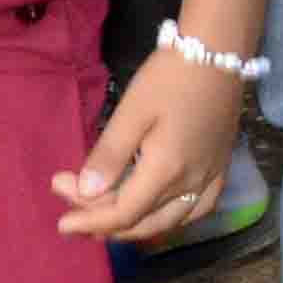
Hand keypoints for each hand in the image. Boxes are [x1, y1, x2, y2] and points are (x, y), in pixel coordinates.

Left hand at [56, 50, 248, 245]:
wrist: (217, 54)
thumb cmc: (169, 78)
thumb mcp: (132, 112)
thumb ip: (110, 155)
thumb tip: (85, 193)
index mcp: (165, 171)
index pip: (122, 213)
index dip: (90, 221)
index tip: (61, 221)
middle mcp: (190, 184)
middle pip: (143, 222)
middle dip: (103, 225)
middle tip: (72, 212)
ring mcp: (209, 179)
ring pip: (169, 223)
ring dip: (134, 228)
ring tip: (103, 221)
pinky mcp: (220, 170)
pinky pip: (197, 211)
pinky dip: (170, 222)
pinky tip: (154, 216)